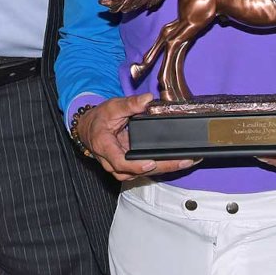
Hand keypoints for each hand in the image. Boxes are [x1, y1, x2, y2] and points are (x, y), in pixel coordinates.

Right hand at [77, 94, 198, 181]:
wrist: (89, 128)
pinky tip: (177, 161)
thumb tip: (147, 99)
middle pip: (136, 172)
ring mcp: (120, 167)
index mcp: (104, 146)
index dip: (135, 166)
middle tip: (183, 162)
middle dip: (161, 168)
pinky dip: (161, 167)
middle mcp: (111, 161)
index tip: (150, 163)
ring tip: (186, 161)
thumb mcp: (112, 107)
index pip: (119, 162)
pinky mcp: (128, 167)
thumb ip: (130, 104)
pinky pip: (144, 170)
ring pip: (142, 174)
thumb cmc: (99, 118)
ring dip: (164, 169)